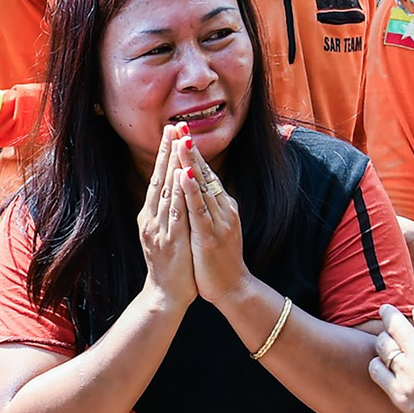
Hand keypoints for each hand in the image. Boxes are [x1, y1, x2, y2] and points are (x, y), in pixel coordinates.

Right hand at [138, 124, 195, 309]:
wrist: (165, 296)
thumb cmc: (170, 267)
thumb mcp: (166, 234)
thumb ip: (169, 214)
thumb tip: (176, 192)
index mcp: (151, 216)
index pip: (158, 179)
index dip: (165, 155)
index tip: (172, 132)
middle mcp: (151, 219)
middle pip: (159, 178)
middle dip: (166, 151)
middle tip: (173, 126)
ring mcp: (158, 229)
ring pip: (165, 191)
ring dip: (172, 165)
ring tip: (177, 142)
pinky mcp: (170, 240)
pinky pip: (175, 212)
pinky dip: (179, 194)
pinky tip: (183, 177)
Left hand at [179, 135, 247, 303]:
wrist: (233, 287)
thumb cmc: (221, 258)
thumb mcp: (216, 225)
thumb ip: (209, 206)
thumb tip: (201, 187)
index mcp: (223, 205)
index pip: (206, 173)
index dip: (193, 152)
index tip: (181, 130)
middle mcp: (223, 208)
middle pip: (205, 173)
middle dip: (191, 148)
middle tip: (180, 124)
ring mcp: (219, 221)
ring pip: (202, 187)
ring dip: (191, 162)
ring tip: (181, 141)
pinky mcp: (211, 236)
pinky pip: (199, 210)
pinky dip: (191, 191)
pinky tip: (183, 175)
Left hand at [370, 303, 413, 412]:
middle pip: (395, 323)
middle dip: (390, 313)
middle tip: (385, 310)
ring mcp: (409, 376)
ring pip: (383, 345)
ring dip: (384, 338)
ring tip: (386, 339)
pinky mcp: (400, 396)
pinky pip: (375, 371)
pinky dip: (377, 363)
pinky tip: (383, 364)